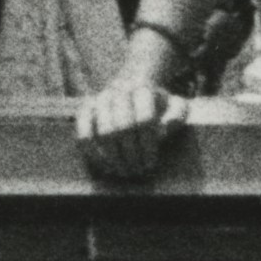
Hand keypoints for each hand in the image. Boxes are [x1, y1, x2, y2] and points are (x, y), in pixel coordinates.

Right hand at [73, 72, 189, 183]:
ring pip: (104, 132)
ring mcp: (100, 100)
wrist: (132, 89)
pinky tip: (104, 165)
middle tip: (138, 170)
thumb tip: (165, 127)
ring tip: (124, 171)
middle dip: (131, 155)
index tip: (151, 161)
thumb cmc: (157, 106)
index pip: (145, 120)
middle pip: (123, 129)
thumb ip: (178, 113)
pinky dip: (91, 152)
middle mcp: (119, 92)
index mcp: (143, 90)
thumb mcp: (175, 105)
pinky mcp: (85, 110)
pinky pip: (82, 132)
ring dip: (114, 157)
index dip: (148, 145)